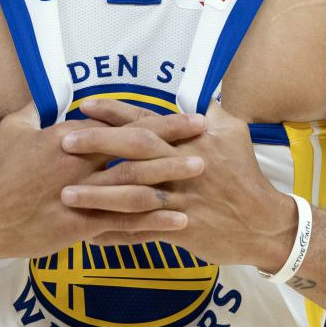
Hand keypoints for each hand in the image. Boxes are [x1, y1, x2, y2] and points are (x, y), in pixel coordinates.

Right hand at [0, 100, 205, 258]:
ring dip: (171, 177)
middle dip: (174, 140)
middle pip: (136, 148)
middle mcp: (80, 163)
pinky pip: (124, 224)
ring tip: (202, 172)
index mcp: (69, 138)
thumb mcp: (13, 131)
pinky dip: (153, 222)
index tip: (184, 114)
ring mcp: (82, 196)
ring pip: (136, 184)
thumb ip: (34, 112)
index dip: (155, 119)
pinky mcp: (79, 226)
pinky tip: (179, 222)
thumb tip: (45, 97)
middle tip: (206, 135)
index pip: (121, 124)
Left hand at [58, 99, 295, 265]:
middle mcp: (184, 167)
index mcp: (193, 140)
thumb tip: (190, 93)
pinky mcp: (182, 230)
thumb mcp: (233, 133)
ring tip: (65, 193)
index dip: (115, 113)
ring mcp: (182, 200)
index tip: (84, 106)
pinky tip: (88, 233)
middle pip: (135, 152)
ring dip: (97, 194)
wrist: (263, 224)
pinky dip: (115, 233)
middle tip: (62, 142)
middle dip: (97, 145)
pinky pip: (142, 231)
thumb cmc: (245, 175)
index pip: (148, 121)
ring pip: (133, 194)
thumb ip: (208, 113)